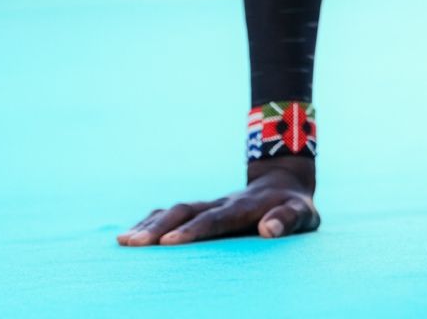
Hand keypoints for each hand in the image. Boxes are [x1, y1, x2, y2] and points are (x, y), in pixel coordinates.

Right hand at [117, 157, 318, 246]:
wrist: (285, 181)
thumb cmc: (295, 206)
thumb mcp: (303, 213)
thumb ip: (288, 220)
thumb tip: (269, 230)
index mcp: (246, 207)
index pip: (217, 219)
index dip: (194, 230)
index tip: (170, 243)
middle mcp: (222, 202)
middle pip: (186, 212)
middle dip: (160, 228)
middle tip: (135, 244)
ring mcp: (210, 203)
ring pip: (174, 210)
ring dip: (149, 225)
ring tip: (124, 242)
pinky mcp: (201, 208)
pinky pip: (171, 213)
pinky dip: (150, 222)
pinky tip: (129, 236)